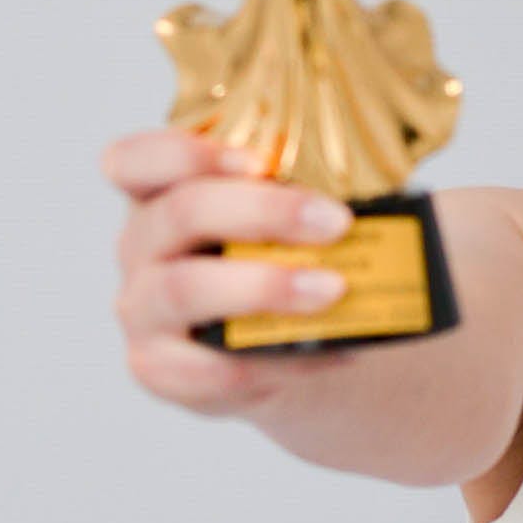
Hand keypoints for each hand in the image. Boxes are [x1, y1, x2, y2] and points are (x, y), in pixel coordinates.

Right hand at [101, 126, 354, 414]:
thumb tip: (388, 203)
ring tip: (334, 289)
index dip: (184, 153)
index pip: (134, 160)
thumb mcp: (290, 222)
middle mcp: (139, 247)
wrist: (285, 349)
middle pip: (178, 214)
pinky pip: (203, 369)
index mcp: (160, 193)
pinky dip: (269, 362)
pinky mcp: (160, 369)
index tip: (256, 160)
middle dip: (262, 212)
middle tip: (336, 223)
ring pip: (183, 289)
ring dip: (264, 287)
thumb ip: (313, 200)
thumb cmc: (285, 263)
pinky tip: (325, 353)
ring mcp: (142, 310)